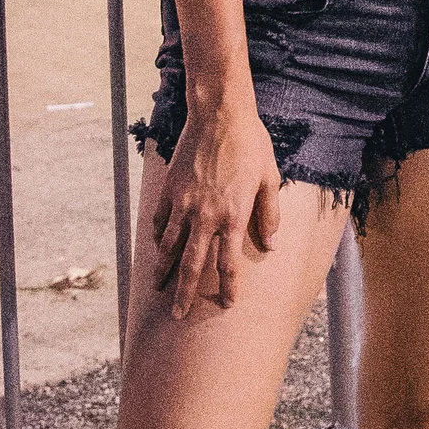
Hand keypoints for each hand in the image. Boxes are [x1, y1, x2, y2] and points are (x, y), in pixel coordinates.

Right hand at [151, 99, 283, 314]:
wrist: (219, 114)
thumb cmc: (251, 144)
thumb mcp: (269, 178)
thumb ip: (269, 214)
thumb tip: (271, 245)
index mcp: (233, 216)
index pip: (228, 263)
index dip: (227, 286)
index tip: (226, 304)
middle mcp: (205, 216)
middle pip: (191, 264)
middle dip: (183, 293)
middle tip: (177, 315)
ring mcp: (183, 204)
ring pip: (168, 246)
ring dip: (163, 270)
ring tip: (157, 287)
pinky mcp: (169, 189)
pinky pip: (160, 220)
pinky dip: (158, 236)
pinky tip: (157, 246)